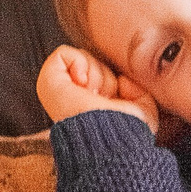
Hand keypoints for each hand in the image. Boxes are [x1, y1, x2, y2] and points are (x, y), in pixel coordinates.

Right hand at [37, 45, 159, 131]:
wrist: (111, 138)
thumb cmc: (127, 132)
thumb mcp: (142, 110)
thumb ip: (136, 91)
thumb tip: (122, 79)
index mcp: (89, 106)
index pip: (101, 75)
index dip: (112, 83)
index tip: (113, 103)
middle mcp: (72, 98)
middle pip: (94, 64)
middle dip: (106, 79)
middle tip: (102, 100)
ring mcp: (58, 90)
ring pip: (83, 59)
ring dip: (96, 75)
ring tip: (93, 96)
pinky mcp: (48, 81)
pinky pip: (64, 53)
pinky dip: (79, 64)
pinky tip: (83, 85)